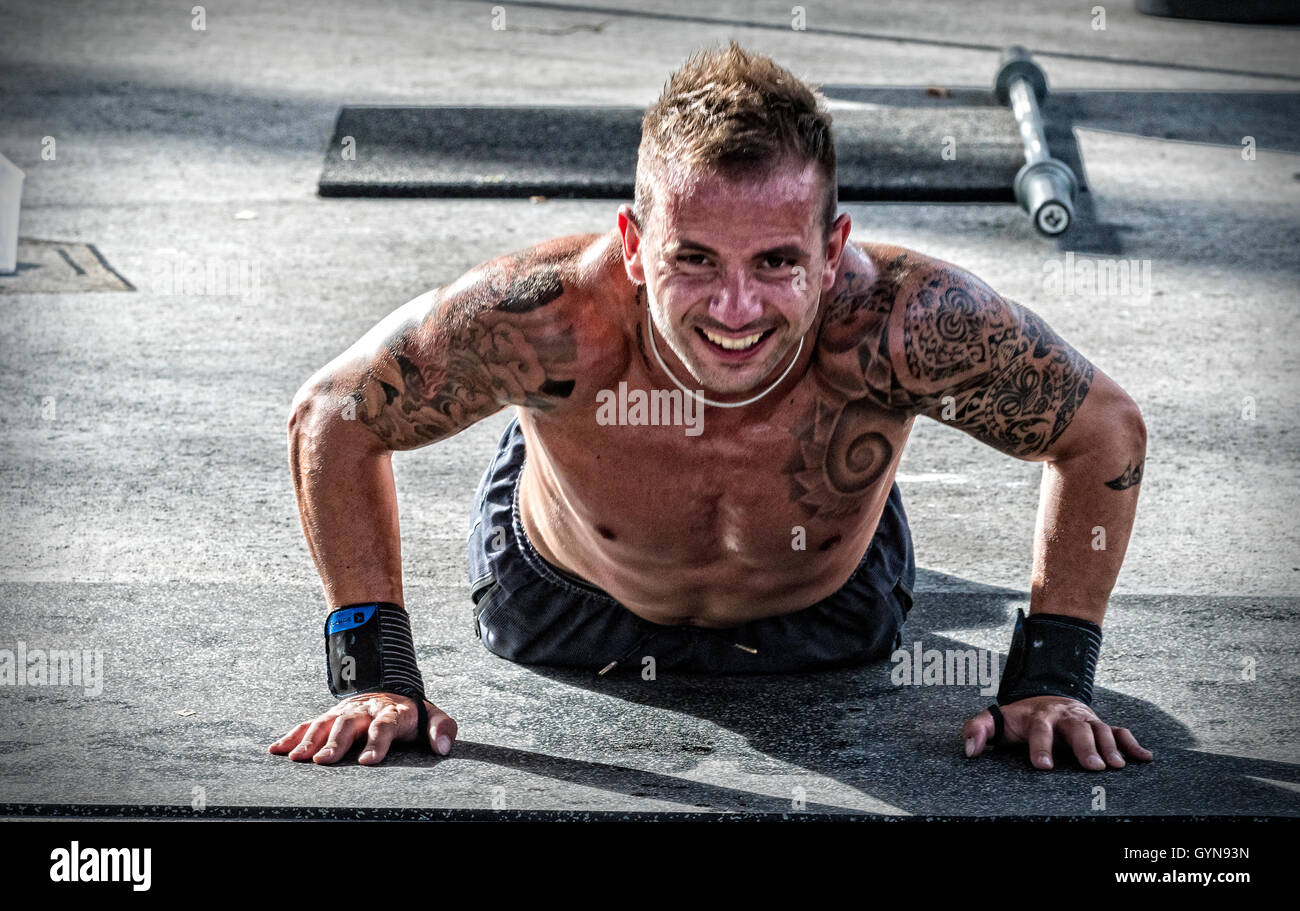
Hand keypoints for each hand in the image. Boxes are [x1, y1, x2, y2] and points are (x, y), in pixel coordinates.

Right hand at [268, 692, 457, 764]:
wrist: (391, 688)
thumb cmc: (412, 713)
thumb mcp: (433, 717)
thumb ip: (442, 729)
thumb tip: (443, 748)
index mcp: (393, 712)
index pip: (385, 726)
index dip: (377, 742)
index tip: (368, 762)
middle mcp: (366, 710)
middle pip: (350, 724)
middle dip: (337, 742)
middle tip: (325, 761)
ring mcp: (345, 712)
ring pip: (325, 723)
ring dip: (310, 740)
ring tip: (298, 758)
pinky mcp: (330, 716)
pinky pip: (308, 724)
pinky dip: (292, 735)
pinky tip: (277, 749)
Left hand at [961, 695, 1152, 770]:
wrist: (1043, 696)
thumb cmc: (1019, 718)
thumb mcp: (995, 720)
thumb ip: (977, 730)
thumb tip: (969, 750)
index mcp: (1039, 716)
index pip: (1039, 730)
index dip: (1041, 747)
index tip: (1043, 767)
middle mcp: (1065, 716)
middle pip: (1077, 729)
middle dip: (1085, 748)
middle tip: (1093, 769)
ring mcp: (1085, 719)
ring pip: (1100, 730)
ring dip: (1110, 747)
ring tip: (1116, 767)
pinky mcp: (1099, 725)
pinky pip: (1119, 732)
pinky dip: (1132, 744)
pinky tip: (1145, 758)